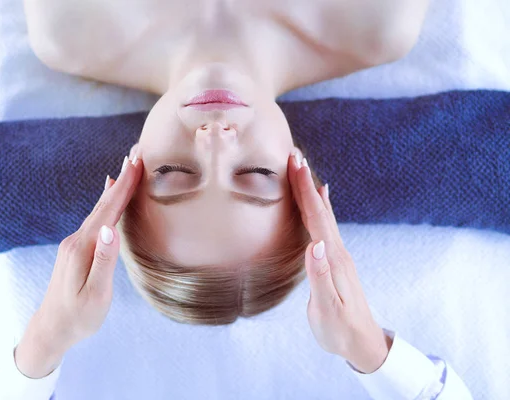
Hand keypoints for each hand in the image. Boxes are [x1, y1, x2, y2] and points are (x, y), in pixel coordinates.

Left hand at [15, 155, 142, 377]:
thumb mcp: (96, 294)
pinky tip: (107, 198)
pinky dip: (105, 204)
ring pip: (97, 210)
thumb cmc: (78, 317)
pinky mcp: (75, 250)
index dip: (124, 187)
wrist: (50, 330)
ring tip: (125, 171)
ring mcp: (74, 244)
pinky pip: (94, 219)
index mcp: (83, 248)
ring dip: (114, 190)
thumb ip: (104, 262)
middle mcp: (76, 240)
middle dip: (121, 181)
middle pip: (102, 205)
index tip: (137, 164)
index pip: (108, 211)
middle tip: (135, 156)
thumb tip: (110, 229)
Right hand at [288, 154, 391, 373]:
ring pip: (324, 214)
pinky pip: (327, 225)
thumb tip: (314, 245)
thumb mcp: (328, 309)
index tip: (295, 164)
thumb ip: (320, 277)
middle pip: (321, 209)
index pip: (317, 218)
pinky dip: (322, 206)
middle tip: (294, 155)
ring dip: (312, 190)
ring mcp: (338, 254)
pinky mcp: (335, 259)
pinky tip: (321, 198)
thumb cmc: (340, 329)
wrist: (362, 342)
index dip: (305, 191)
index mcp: (333, 259)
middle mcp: (337, 251)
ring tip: (303, 169)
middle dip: (306, 181)